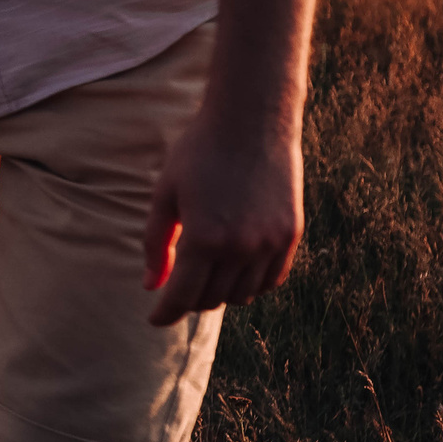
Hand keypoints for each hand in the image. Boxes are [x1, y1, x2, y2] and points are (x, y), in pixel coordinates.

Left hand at [143, 107, 304, 325]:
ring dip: (221, 294)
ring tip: (206, 278)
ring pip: (244, 295)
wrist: (252, 121)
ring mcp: (270, 243)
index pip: (182, 296)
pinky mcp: (291, 235)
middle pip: (212, 299)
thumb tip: (150, 285)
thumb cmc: (199, 153)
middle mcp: (240, 248)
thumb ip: (155, 244)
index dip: (165, 313)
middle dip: (190, 300)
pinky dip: (252, 284)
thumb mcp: (165, 196)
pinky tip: (237, 272)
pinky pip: (272, 279)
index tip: (155, 320)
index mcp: (204, 239)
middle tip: (178, 289)